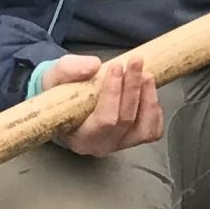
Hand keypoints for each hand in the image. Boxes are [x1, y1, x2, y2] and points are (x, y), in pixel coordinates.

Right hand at [29, 53, 160, 158]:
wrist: (64, 103)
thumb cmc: (58, 93)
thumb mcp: (55, 76)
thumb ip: (69, 69)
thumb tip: (93, 65)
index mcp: (79, 137)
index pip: (104, 120)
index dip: (113, 93)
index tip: (116, 66)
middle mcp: (101, 146)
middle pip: (125, 120)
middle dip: (132, 88)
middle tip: (136, 62)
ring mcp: (120, 145)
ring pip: (144, 128)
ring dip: (148, 99)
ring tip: (146, 75)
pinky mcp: (133, 139)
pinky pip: (152, 131)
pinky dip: (155, 111)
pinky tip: (148, 91)